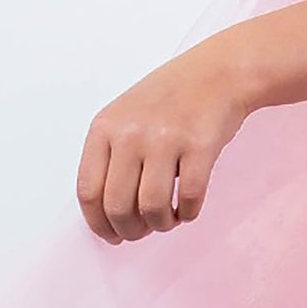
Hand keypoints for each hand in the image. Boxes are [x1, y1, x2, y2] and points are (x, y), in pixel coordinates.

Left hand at [75, 36, 251, 243]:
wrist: (218, 72)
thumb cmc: (171, 98)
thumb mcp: (126, 117)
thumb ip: (112, 157)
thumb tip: (108, 216)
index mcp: (105, 127)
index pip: (88, 191)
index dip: (98, 223)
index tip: (111, 235)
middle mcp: (130, 133)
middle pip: (118, 206)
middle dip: (130, 230)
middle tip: (142, 231)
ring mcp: (165, 139)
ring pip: (152, 208)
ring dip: (161, 224)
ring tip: (169, 219)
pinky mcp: (199, 146)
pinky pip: (189, 198)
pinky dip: (189, 213)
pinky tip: (188, 207)